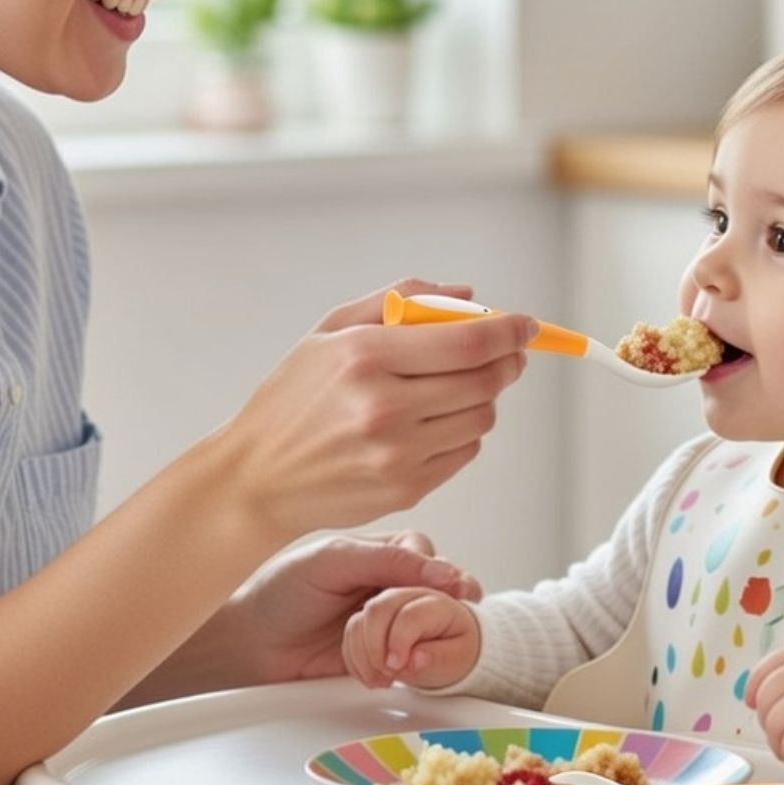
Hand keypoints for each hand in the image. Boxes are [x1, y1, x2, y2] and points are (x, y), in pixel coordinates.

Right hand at [218, 278, 536, 543]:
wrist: (257, 478)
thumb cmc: (294, 397)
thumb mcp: (330, 331)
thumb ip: (399, 299)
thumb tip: (469, 296)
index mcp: (364, 357)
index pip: (467, 342)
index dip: (509, 331)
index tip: (526, 324)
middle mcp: (383, 407)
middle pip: (485, 379)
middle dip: (508, 360)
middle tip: (508, 353)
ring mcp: (397, 453)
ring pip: (482, 417)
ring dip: (484, 397)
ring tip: (456, 387)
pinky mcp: (406, 488)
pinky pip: (465, 450)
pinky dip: (464, 430)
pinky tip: (433, 421)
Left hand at [231, 530, 481, 685]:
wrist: (252, 645)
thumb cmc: (282, 592)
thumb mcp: (334, 561)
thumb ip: (387, 559)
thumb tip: (443, 569)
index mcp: (382, 552)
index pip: (427, 555)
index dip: (438, 573)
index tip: (447, 589)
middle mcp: (390, 585)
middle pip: (437, 591)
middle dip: (437, 606)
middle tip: (434, 619)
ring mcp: (390, 622)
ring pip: (430, 626)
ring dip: (424, 636)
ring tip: (409, 644)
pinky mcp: (384, 657)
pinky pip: (411, 659)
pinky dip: (410, 661)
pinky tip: (402, 663)